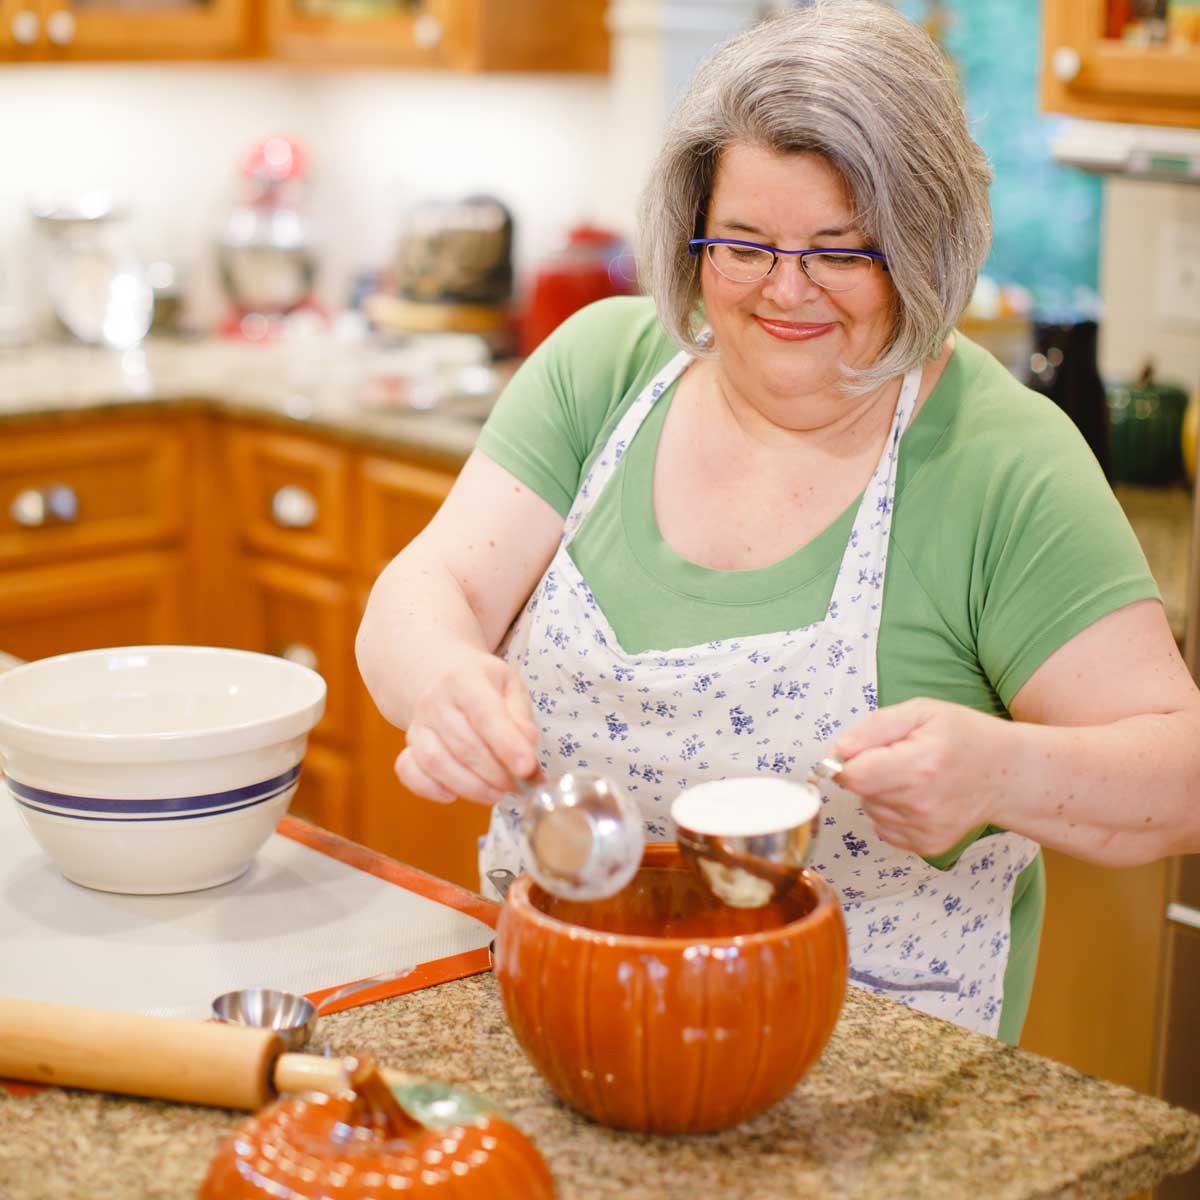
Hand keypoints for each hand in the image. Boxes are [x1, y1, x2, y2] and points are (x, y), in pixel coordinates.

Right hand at [395, 649, 538, 805]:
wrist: (438, 674)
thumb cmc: (481, 684)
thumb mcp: (509, 686)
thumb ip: (520, 717)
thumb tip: (527, 746)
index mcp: (464, 679)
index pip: (486, 714)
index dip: (508, 745)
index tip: (528, 769)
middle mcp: (435, 701)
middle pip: (463, 745)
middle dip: (496, 774)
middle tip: (520, 786)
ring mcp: (417, 725)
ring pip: (436, 762)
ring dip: (470, 786)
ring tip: (496, 793)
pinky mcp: (407, 748)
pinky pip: (410, 773)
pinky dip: (431, 789)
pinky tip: (454, 795)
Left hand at [833, 698, 1011, 855]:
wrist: (1007, 774)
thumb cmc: (964, 736)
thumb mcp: (921, 712)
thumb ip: (874, 728)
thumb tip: (839, 750)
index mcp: (918, 766)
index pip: (853, 776)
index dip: (847, 761)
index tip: (862, 750)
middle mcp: (921, 804)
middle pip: (860, 792)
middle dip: (868, 773)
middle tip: (899, 758)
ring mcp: (925, 830)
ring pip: (871, 810)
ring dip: (881, 793)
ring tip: (913, 777)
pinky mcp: (928, 846)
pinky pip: (885, 828)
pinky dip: (893, 812)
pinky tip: (919, 797)